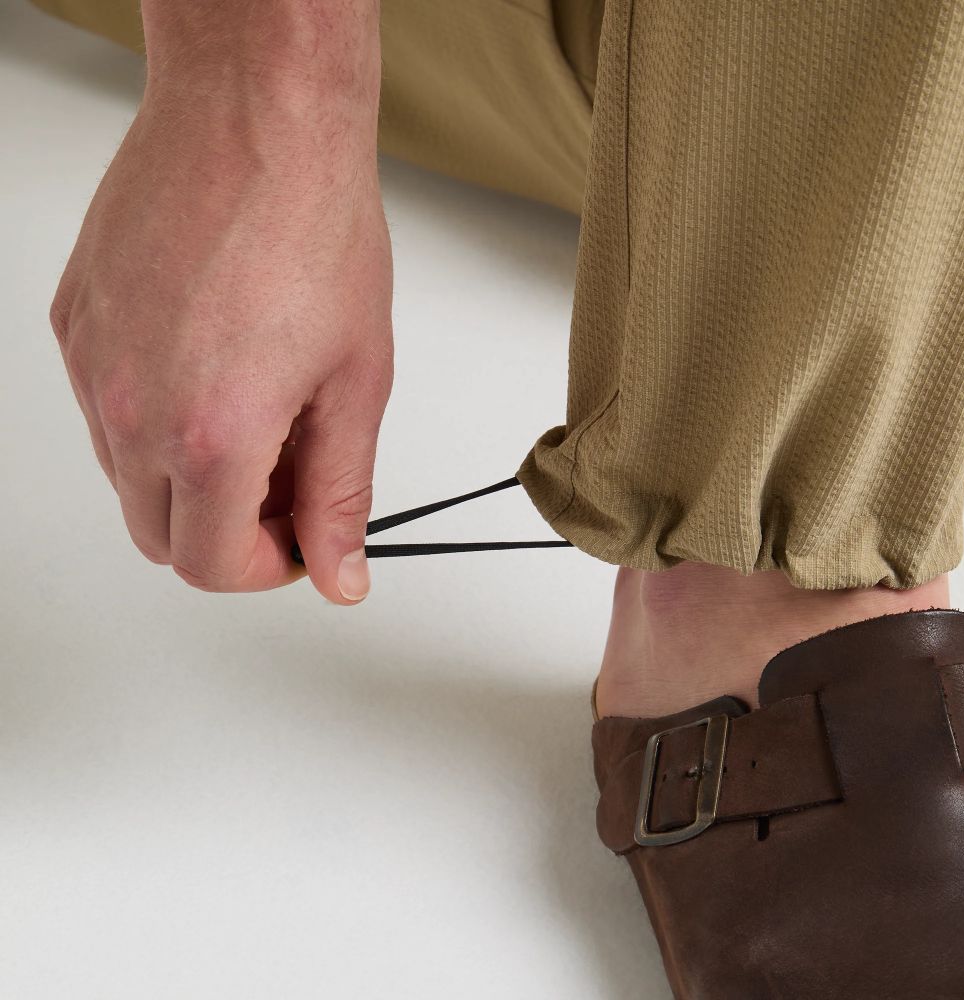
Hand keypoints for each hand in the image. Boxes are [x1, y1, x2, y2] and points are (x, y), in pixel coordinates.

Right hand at [49, 62, 391, 603]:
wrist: (257, 119)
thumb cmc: (315, 230)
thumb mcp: (355, 383)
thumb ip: (341, 494)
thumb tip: (339, 574)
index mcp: (210, 435)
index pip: (211, 566)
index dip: (266, 569)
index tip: (302, 541)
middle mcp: (131, 409)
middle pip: (161, 539)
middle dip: (229, 533)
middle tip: (290, 483)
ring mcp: (91, 366)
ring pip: (131, 479)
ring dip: (194, 478)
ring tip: (261, 414)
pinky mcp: (75, 324)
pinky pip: (107, 413)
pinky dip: (159, 421)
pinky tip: (214, 368)